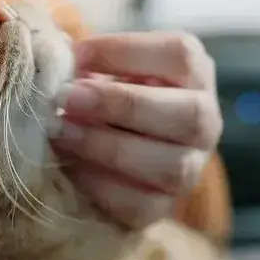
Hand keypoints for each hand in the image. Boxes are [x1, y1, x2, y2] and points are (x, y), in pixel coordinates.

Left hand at [52, 31, 221, 228]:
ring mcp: (191, 168)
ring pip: (172, 167)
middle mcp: (205, 122)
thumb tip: (53, 58)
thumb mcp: (106, 68)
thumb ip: (87, 62)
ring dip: (110, 148)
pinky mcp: (165, 207)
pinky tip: (71, 167)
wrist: (111, 149)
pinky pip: (143, 206)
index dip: (126, 52)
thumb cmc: (108, 95)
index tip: (74, 56)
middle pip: (190, 114)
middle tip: (69, 98)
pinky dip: (102, 186)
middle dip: (123, 104)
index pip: (181, 55)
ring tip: (63, 133)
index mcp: (195, 74)